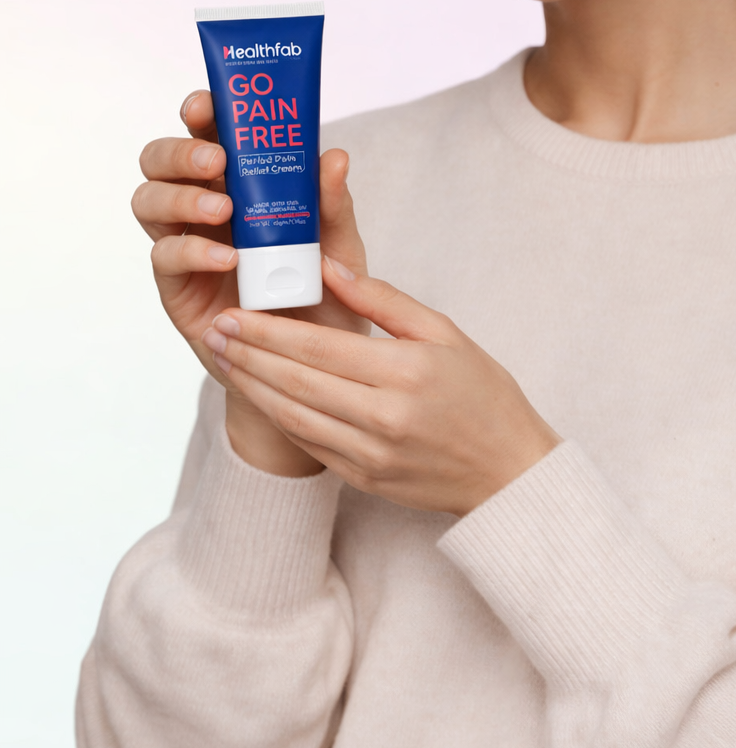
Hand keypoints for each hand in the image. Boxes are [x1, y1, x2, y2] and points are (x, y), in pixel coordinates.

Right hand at [133, 90, 371, 475]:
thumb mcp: (340, 249)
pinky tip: (225, 257)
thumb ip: (333, 206)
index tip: (207, 104)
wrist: (316, 369)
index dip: (199, 113)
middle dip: (180, 152)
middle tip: (216, 159)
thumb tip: (333, 156)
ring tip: (223, 208)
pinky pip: (164, 257)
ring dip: (180, 196)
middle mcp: (203, 208)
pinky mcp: (177, 288)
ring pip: (148, 201)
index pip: (207, 135)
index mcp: (239, 183)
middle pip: (160, 161)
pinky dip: (192, 250)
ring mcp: (185, 246)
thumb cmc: (326, 298)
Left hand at [200, 258, 561, 515]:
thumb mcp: (444, 333)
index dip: (268, 331)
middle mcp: (385, 416)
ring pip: (293, 416)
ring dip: (252, 387)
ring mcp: (372, 453)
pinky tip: (258, 395)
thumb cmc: (483, 394)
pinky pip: (308, 444)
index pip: (318, 347)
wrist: (508, 472)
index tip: (233, 312)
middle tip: (214, 331)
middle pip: (295, 381)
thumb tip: (329, 268)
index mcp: (406, 372)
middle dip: (247, 354)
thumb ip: (384, 300)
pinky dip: (277, 418)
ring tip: (223, 359)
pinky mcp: (364, 479)